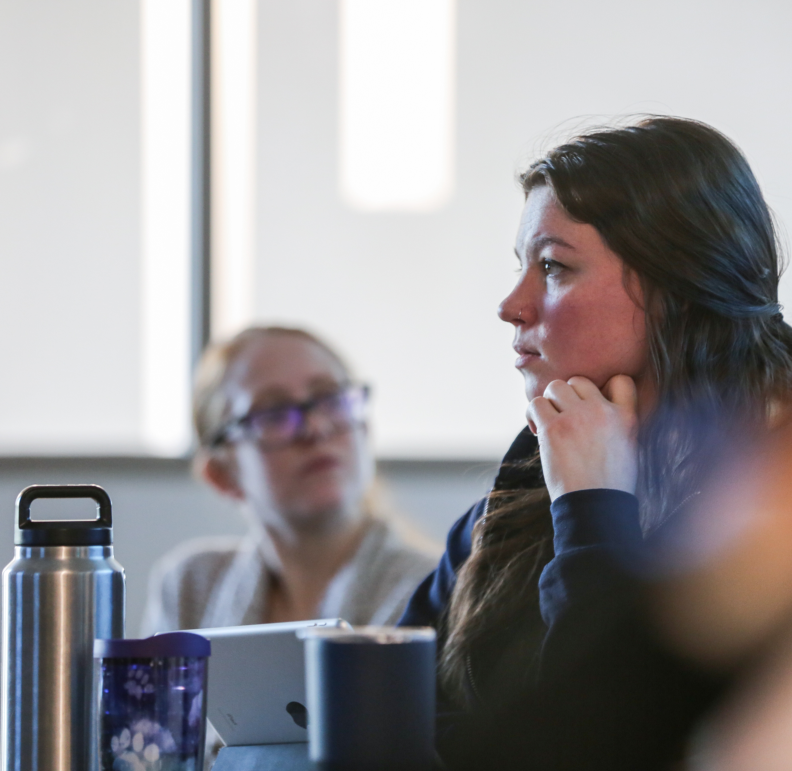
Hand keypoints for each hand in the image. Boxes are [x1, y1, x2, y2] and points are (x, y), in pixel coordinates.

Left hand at [527, 375, 638, 500]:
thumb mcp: (629, 448)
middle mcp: (603, 411)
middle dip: (569, 398)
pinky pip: (535, 404)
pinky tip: (538, 431)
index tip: (592, 406)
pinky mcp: (554, 428)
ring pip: (555, 387)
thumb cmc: (609, 484)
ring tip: (550, 424)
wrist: (595, 506)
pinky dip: (533, 414)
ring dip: (549, 403)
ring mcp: (577, 417)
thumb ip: (616, 422)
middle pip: (579, 381)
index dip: (604, 388)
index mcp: (627, 417)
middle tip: (565, 420)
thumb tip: (589, 405)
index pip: (620, 380)